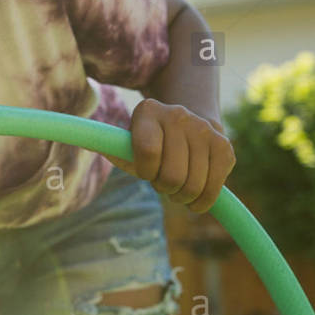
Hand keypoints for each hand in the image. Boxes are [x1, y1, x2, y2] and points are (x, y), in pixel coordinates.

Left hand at [102, 98, 235, 213]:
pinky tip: (193, 198)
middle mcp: (179, 115)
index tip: (145, 172)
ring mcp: (205, 129)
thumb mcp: (126, 143)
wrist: (188, 126)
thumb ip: (109, 147)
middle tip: (162, 182)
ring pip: (193, 185)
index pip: (148, 152)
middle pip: (172, 175)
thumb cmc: (148, 142)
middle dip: (164, 187)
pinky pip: (214, 188)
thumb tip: (89, 145)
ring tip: (176, 186)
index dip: (145, 171)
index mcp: (149, 111)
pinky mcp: (225, 147)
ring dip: (181, 196)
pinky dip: (201, 202)